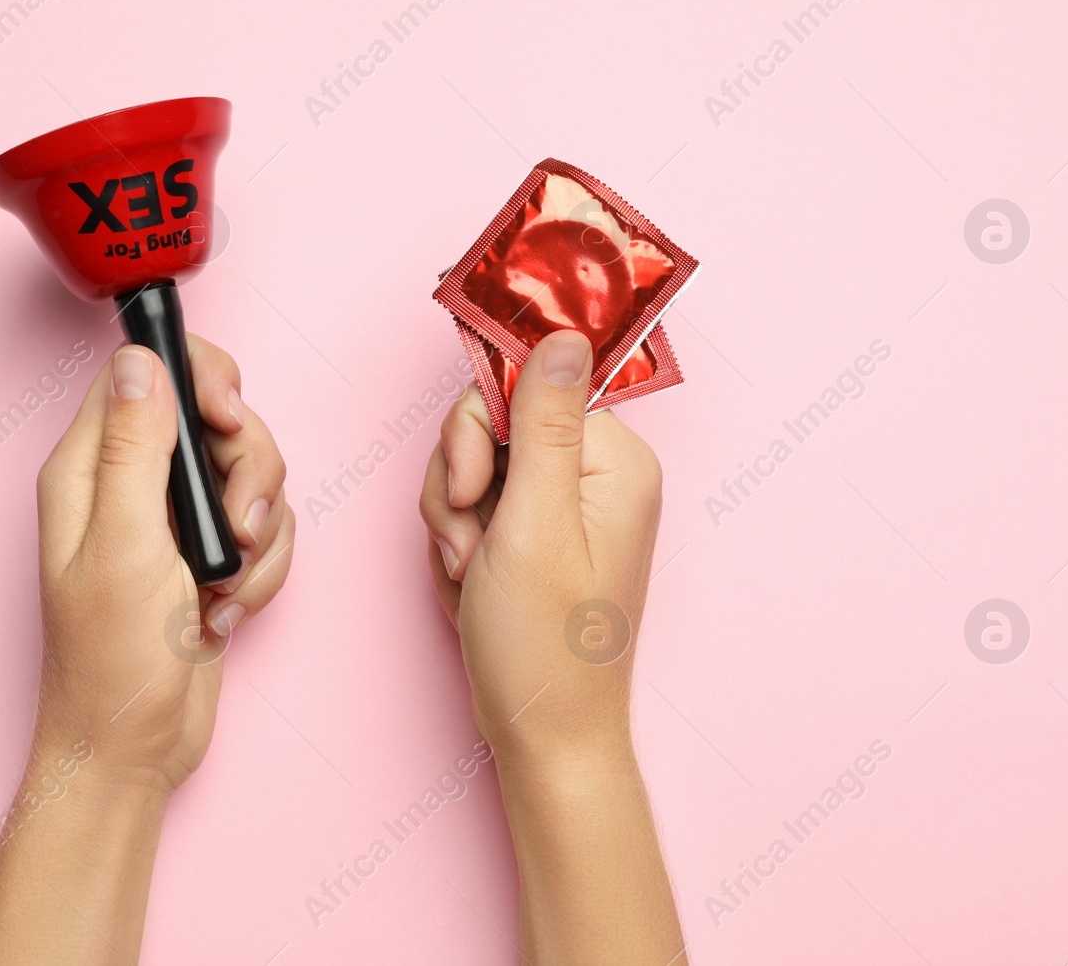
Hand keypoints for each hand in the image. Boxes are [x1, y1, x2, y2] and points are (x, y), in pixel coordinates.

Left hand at [33, 334, 293, 790]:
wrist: (133, 750)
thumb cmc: (109, 665)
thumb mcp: (124, 547)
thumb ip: (133, 449)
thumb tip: (141, 359)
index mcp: (89, 468)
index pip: (146, 370)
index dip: (202, 382)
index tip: (227, 423)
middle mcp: (129, 482)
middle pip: (217, 419)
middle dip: (247, 473)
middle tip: (235, 529)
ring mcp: (171, 519)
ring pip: (251, 473)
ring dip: (258, 533)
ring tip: (225, 583)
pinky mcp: (207, 554)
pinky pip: (265, 526)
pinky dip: (262, 569)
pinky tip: (226, 610)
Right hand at [418, 331, 684, 964]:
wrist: (542, 736)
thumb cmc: (544, 645)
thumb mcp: (533, 523)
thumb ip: (543, 421)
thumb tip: (562, 331)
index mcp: (615, 461)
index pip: (521, 390)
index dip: (476, 436)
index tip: (470, 494)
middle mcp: (598, 476)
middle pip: (492, 425)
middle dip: (459, 487)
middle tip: (468, 546)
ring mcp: (566, 507)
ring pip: (473, 467)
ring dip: (452, 522)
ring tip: (470, 575)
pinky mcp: (538, 536)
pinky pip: (476, 508)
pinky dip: (459, 545)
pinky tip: (471, 586)